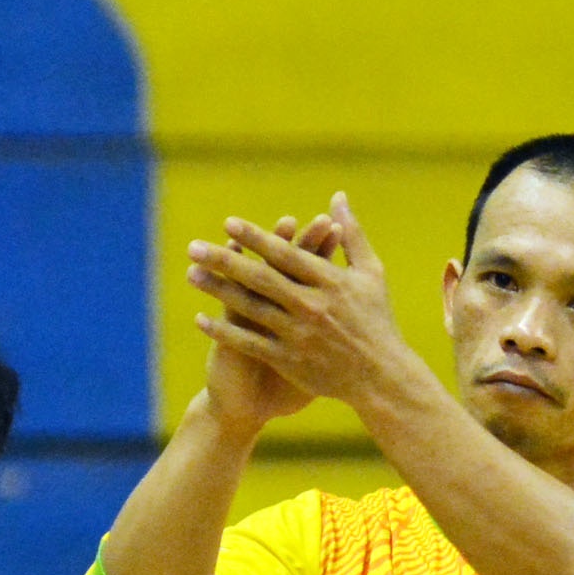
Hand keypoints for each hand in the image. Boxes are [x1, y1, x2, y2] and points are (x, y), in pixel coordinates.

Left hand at [188, 193, 426, 409]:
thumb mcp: (371, 273)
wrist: (382, 377)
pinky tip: (201, 319)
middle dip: (225, 261)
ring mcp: (299, 334)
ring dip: (218, 291)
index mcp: (331, 282)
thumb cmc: (377, 320)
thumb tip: (337, 197)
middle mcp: (312, 306)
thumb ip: (351, 234)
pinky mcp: (290, 361)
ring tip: (192, 274)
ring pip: (251, 308)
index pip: (286, 254)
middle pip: (261, 278)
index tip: (229, 224)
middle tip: (194, 246)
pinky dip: (225, 331)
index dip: (256, 239)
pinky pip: (250, 343)